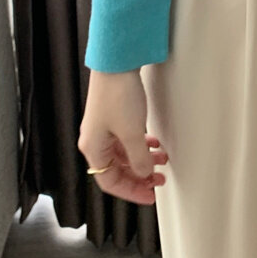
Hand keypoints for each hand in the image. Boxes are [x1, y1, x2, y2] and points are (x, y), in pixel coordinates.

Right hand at [78, 68, 168, 204]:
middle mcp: (96, 139)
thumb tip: (145, 173)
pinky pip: (127, 137)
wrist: (116, 62)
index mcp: (94, 148)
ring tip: (162, 160)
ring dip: (143, 158)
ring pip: (124, 152)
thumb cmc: (118, 95)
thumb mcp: (132, 132)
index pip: (110, 182)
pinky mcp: (114, 112)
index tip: (150, 195)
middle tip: (160, 180)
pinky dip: (142, 143)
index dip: (131, 191)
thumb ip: (139, 157)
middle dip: (140, 175)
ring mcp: (105, 126)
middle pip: (117, 168)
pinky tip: (154, 142)